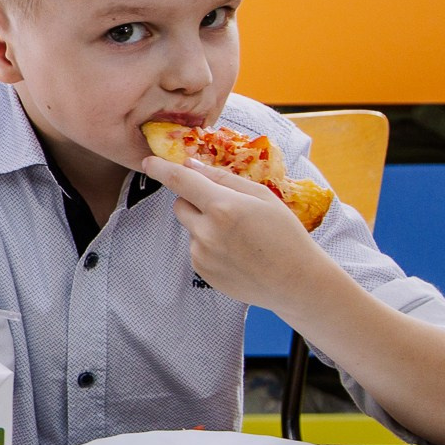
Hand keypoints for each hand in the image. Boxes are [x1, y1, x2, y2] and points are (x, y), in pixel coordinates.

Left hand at [140, 154, 335, 313]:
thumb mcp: (262, 196)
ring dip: (205, 225)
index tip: (148, 162)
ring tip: (239, 236)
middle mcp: (206, 232)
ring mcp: (201, 254)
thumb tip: (192, 166)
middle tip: (225, 206)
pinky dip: (210, 245)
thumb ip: (223, 179)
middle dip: (194, 200)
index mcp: (222, 207)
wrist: (296, 281)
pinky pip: (196, 248)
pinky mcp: (202, 271)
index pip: (180, 181)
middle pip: (180, 204)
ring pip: (190, 228)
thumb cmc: (285, 234)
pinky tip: (236, 252)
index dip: (161, 169)